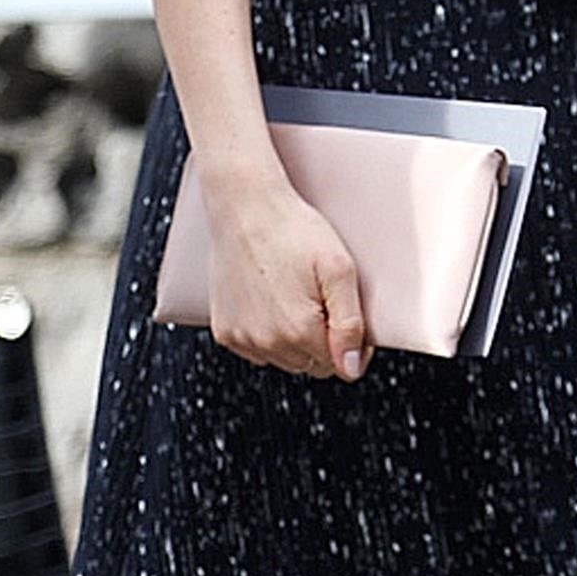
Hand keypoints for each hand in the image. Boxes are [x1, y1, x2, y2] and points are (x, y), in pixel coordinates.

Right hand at [200, 176, 367, 379]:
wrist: (245, 207)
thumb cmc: (295, 231)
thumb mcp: (338, 269)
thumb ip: (350, 324)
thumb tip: (351, 368)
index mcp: (300, 331)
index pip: (340, 366)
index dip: (352, 346)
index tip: (350, 317)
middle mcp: (268, 342)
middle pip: (312, 365)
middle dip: (324, 342)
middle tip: (323, 301)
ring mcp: (242, 338)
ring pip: (284, 360)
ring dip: (295, 342)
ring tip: (297, 298)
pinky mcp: (224, 330)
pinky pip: (257, 350)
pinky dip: (268, 335)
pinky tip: (272, 302)